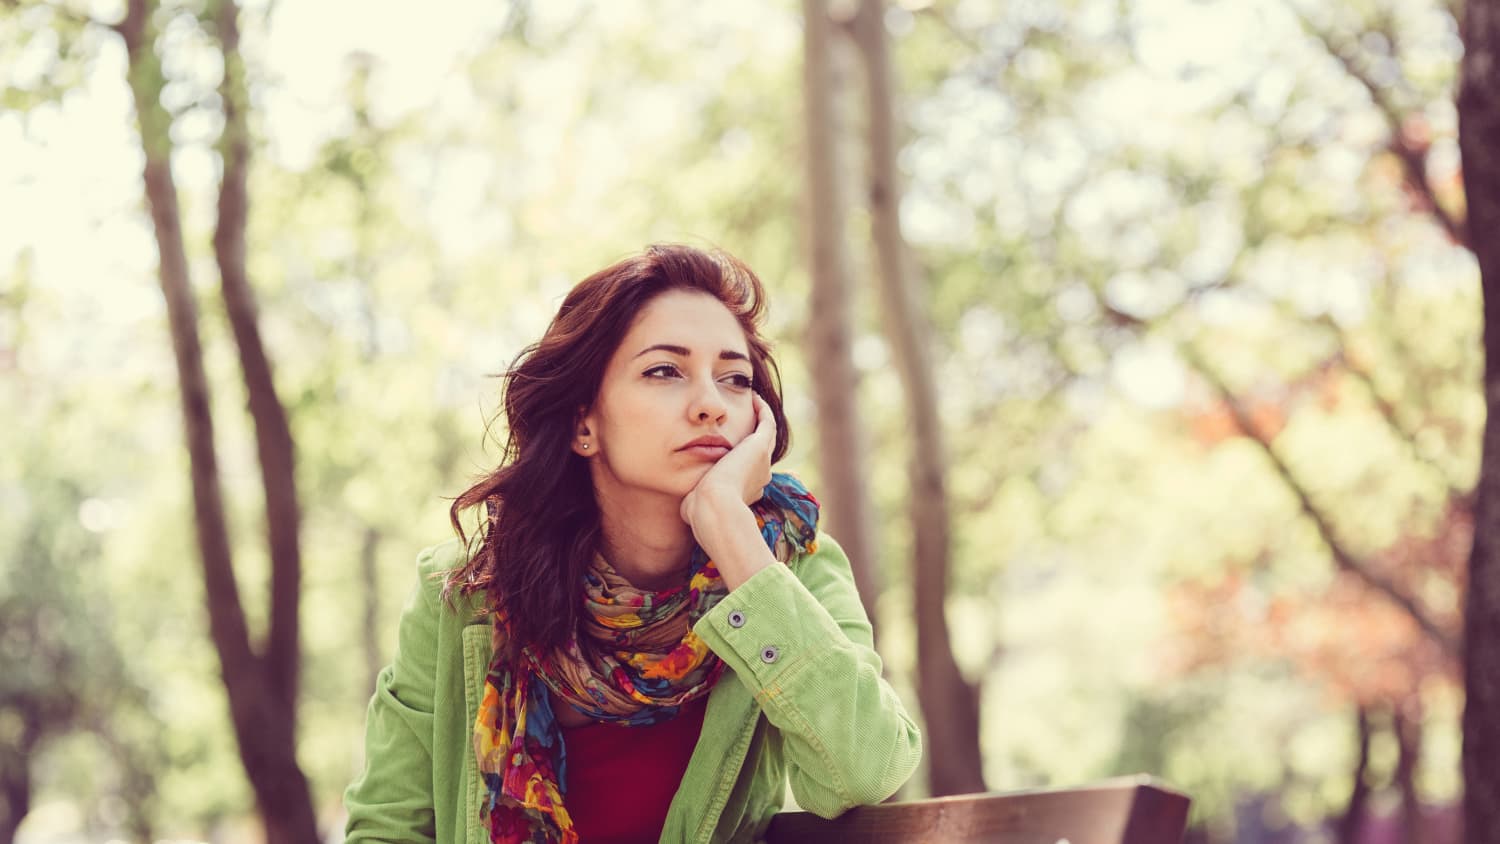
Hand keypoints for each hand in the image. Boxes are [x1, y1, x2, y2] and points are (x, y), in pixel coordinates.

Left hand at [678, 393, 777, 587]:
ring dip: (762, 418)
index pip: (750, 472)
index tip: (731, 448)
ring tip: (755, 403)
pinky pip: (767, 422)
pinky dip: (762, 410)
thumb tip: (687, 505)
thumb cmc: (702, 511)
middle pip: (762, 451)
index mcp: (748, 490)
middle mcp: (761, 475)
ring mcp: (763, 460)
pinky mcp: (760, 445)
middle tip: (749, 419)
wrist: (715, 506)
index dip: (743, 460)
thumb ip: (695, 502)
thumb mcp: (698, 506)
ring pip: (768, 434)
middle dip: (755, 435)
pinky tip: (753, 398)